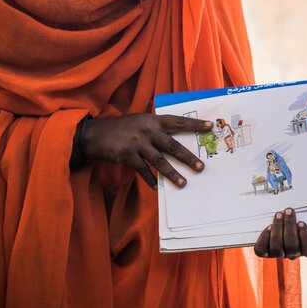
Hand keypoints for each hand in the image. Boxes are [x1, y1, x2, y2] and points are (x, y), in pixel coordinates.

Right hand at [81, 114, 209, 188]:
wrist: (96, 134)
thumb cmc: (122, 128)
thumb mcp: (140, 121)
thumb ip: (155, 128)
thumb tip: (174, 141)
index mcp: (152, 119)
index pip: (177, 121)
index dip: (194, 124)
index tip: (210, 127)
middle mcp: (147, 130)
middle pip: (172, 145)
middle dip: (188, 157)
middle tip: (201, 167)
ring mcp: (137, 143)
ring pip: (159, 161)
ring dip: (172, 174)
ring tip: (183, 184)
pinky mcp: (127, 155)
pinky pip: (143, 170)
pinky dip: (150, 179)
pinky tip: (157, 187)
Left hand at [254, 208, 306, 258]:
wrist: (281, 221)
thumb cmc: (301, 224)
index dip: (305, 237)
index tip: (302, 222)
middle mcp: (293, 254)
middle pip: (292, 247)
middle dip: (289, 227)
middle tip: (289, 211)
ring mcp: (277, 253)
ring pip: (277, 248)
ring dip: (277, 230)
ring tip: (278, 215)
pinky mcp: (264, 250)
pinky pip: (261, 250)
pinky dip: (264, 239)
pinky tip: (267, 228)